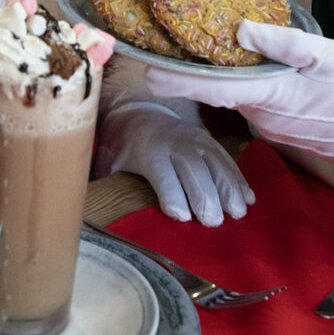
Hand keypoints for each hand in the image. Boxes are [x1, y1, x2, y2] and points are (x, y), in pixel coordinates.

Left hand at [93, 102, 253, 225]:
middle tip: (214, 222)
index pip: (160, 171)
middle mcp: (174, 142)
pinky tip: (248, 199)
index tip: (180, 215)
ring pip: (215, 163)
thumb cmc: (121, 146)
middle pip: (193, 169)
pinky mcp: (210, 142)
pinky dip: (238, 179)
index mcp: (147, 149)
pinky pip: (227, 160)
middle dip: (205, 195)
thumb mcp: (106, 160)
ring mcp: (195, 140)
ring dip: (228, 188)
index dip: (170, 192)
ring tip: (238, 212)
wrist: (139, 112)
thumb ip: (104, 180)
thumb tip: (86, 211)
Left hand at [144, 20, 333, 174]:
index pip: (214, 88)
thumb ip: (285, 42)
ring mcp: (266, 123)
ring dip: (215, 75)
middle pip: (216, 89)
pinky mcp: (274, 124)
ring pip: (231, 94)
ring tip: (197, 46)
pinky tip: (238, 63)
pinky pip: (248, 100)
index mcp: (270, 94)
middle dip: (189, 72)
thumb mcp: (328, 56)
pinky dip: (237, 83)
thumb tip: (242, 29)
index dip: (180, 80)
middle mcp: (260, 113)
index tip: (150, 73)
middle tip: (161, 51)